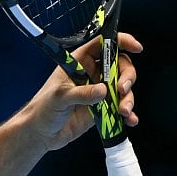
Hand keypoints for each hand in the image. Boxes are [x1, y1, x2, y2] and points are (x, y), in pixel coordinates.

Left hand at [30, 32, 141, 151]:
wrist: (41, 133)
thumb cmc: (42, 109)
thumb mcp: (59, 97)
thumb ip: (81, 93)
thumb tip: (103, 91)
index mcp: (79, 63)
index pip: (103, 44)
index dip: (121, 41)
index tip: (136, 47)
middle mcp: (91, 74)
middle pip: (120, 65)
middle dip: (127, 76)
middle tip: (122, 89)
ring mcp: (98, 91)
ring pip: (123, 87)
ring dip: (128, 98)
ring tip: (123, 111)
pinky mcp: (103, 108)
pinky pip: (121, 107)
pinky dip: (129, 113)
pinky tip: (130, 120)